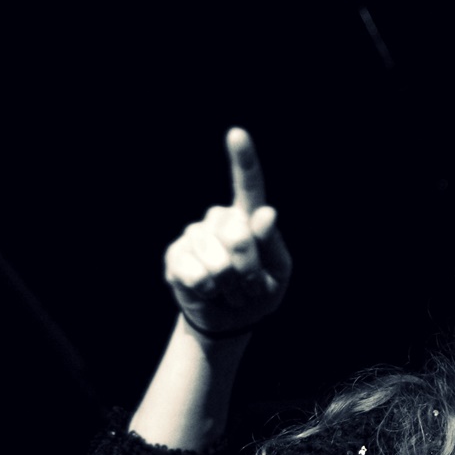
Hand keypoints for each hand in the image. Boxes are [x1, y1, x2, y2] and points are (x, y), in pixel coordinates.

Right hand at [163, 128, 291, 337]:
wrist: (228, 320)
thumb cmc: (260, 293)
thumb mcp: (278, 273)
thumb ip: (273, 245)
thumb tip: (266, 213)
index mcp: (248, 218)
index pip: (248, 185)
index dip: (243, 160)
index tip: (237, 134)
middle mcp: (219, 219)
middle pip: (239, 236)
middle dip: (251, 270)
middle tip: (250, 286)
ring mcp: (194, 235)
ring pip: (219, 260)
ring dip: (232, 286)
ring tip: (230, 290)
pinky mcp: (175, 256)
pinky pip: (197, 274)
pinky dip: (210, 291)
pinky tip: (209, 291)